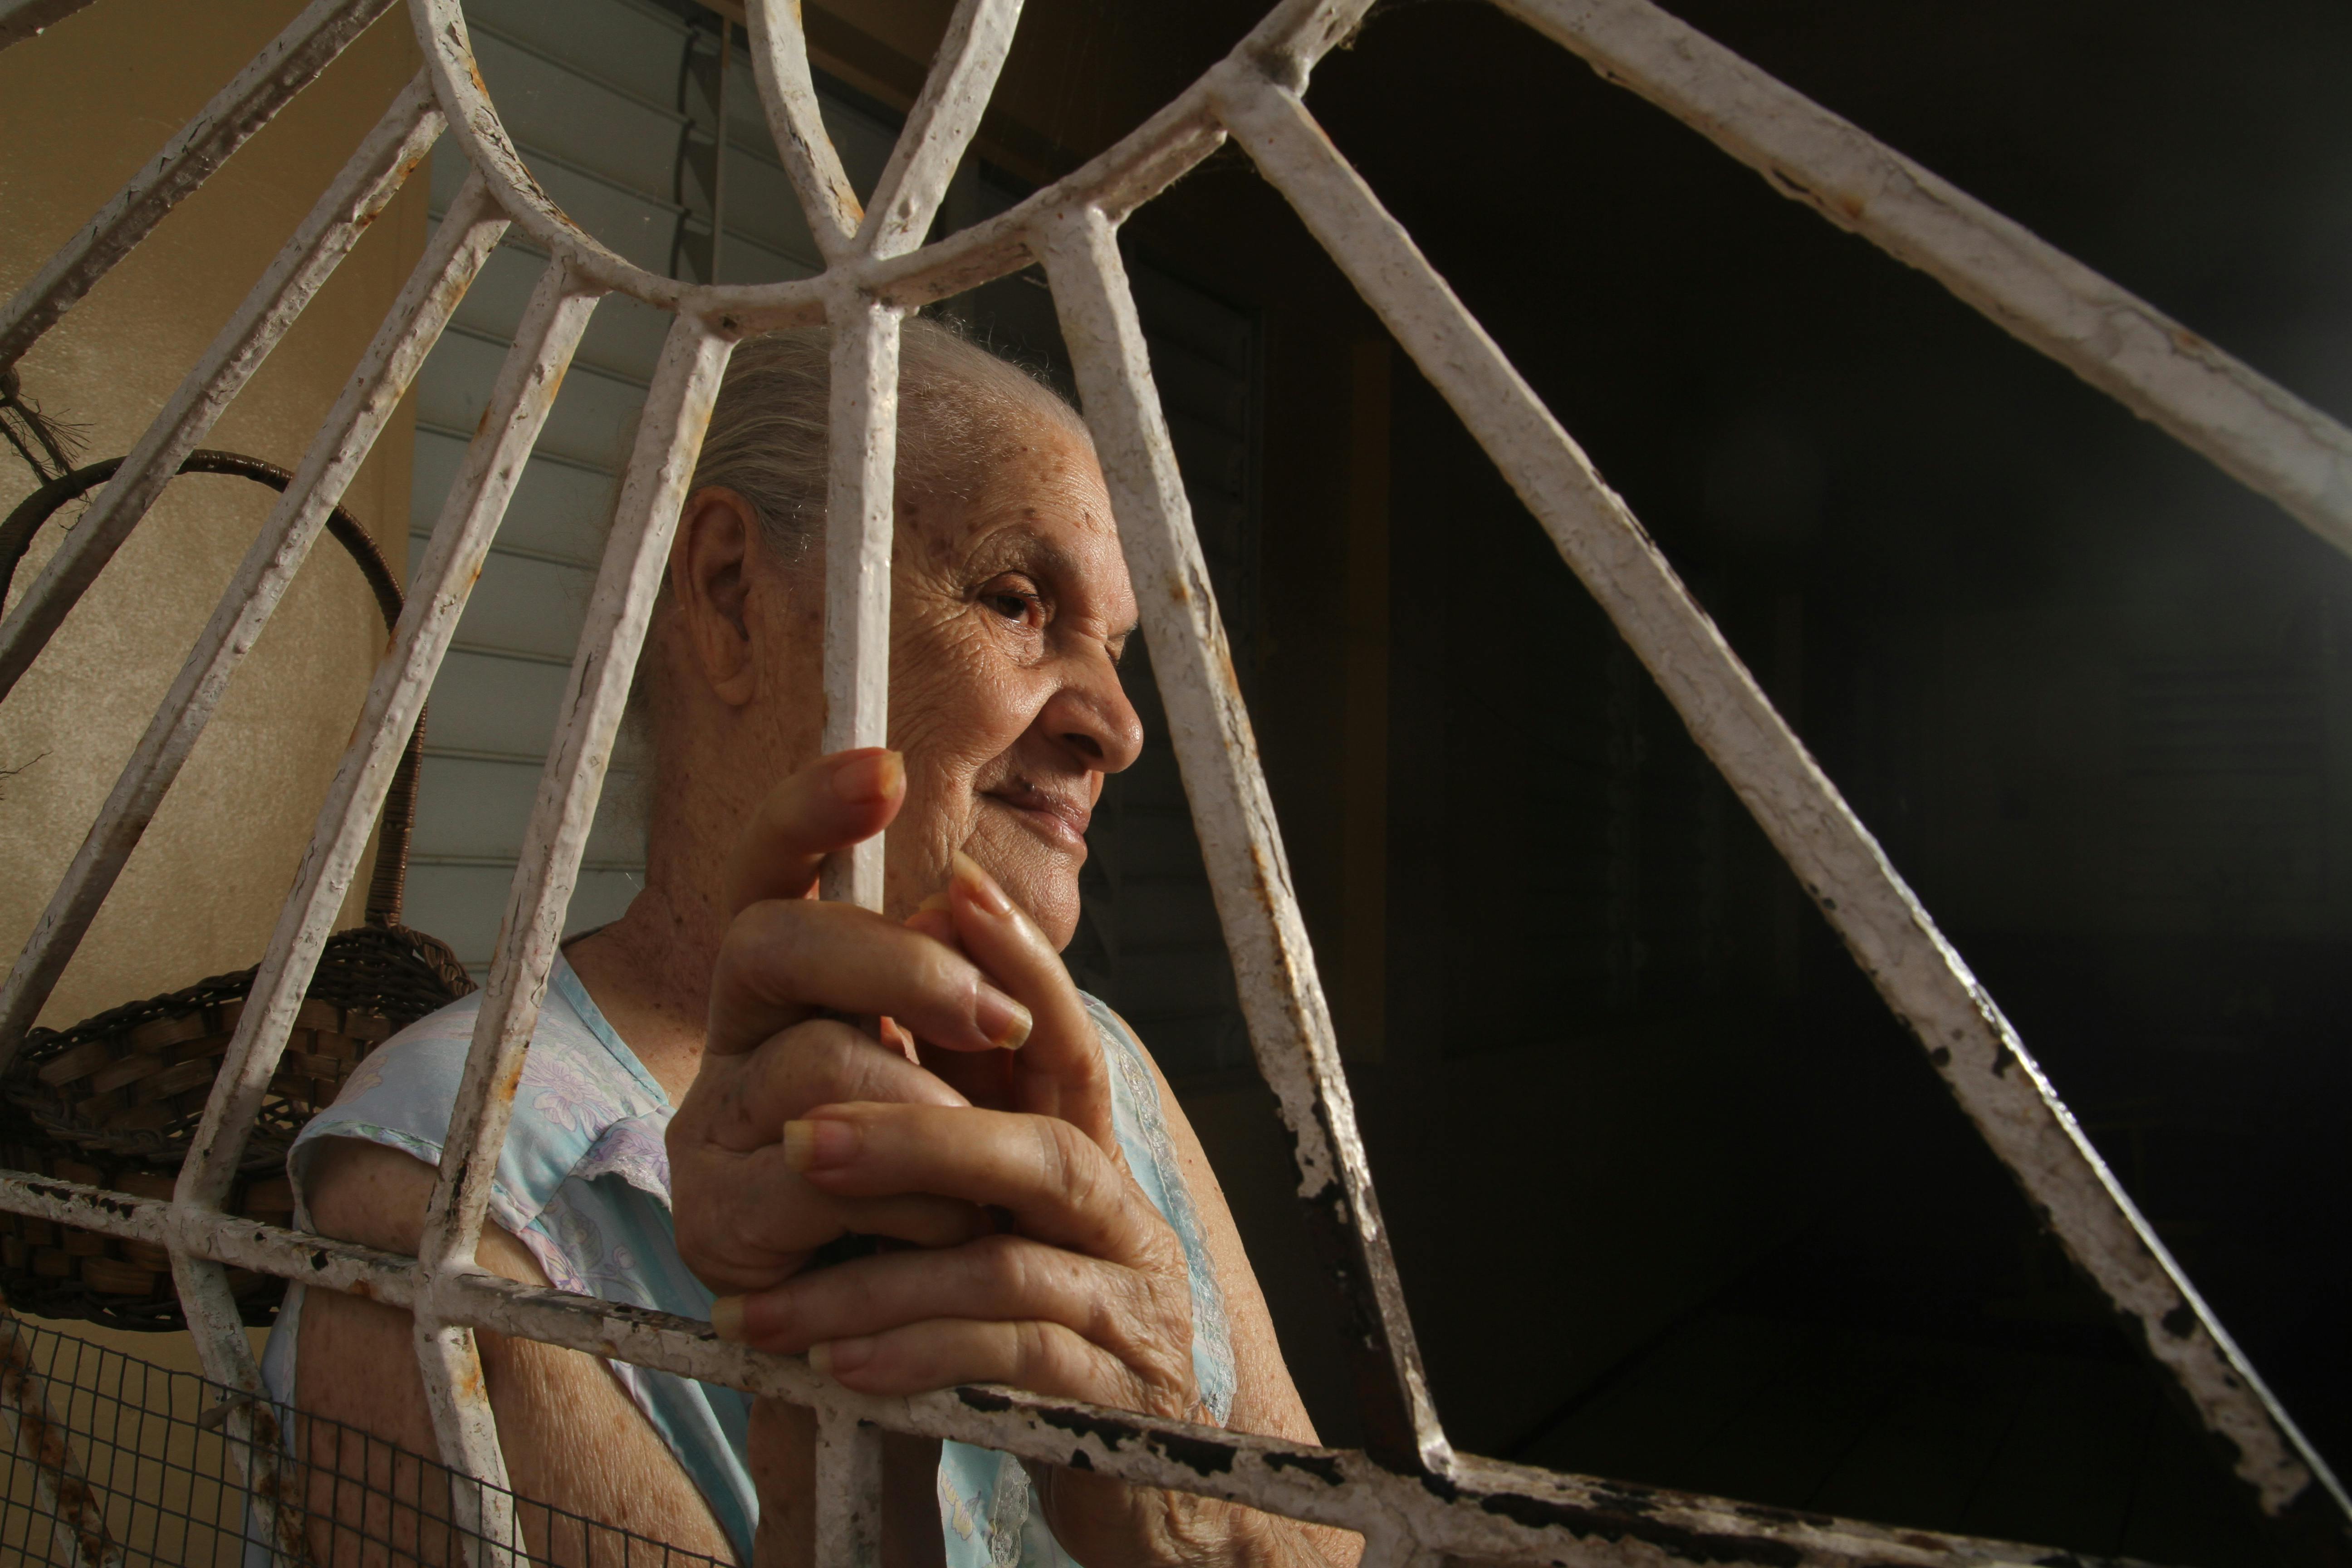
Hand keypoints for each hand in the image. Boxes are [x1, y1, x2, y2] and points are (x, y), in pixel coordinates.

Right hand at [667, 749, 1017, 1295]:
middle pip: (772, 942)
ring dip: (928, 1112)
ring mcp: (710, 1125)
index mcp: (788, 985)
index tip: (880, 769)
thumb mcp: (970, 1076)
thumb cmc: (939, 1180)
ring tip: (985, 1168)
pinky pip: (813, 1175)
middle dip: (897, 966)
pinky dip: (907, 1197)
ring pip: (813, 1062)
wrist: (908, 1333)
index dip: (808, 810)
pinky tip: (947, 1225)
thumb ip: (965, 987)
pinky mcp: (713, 1217)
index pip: (766, 869)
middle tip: (998, 1018)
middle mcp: (732, 1036)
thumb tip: (962, 895)